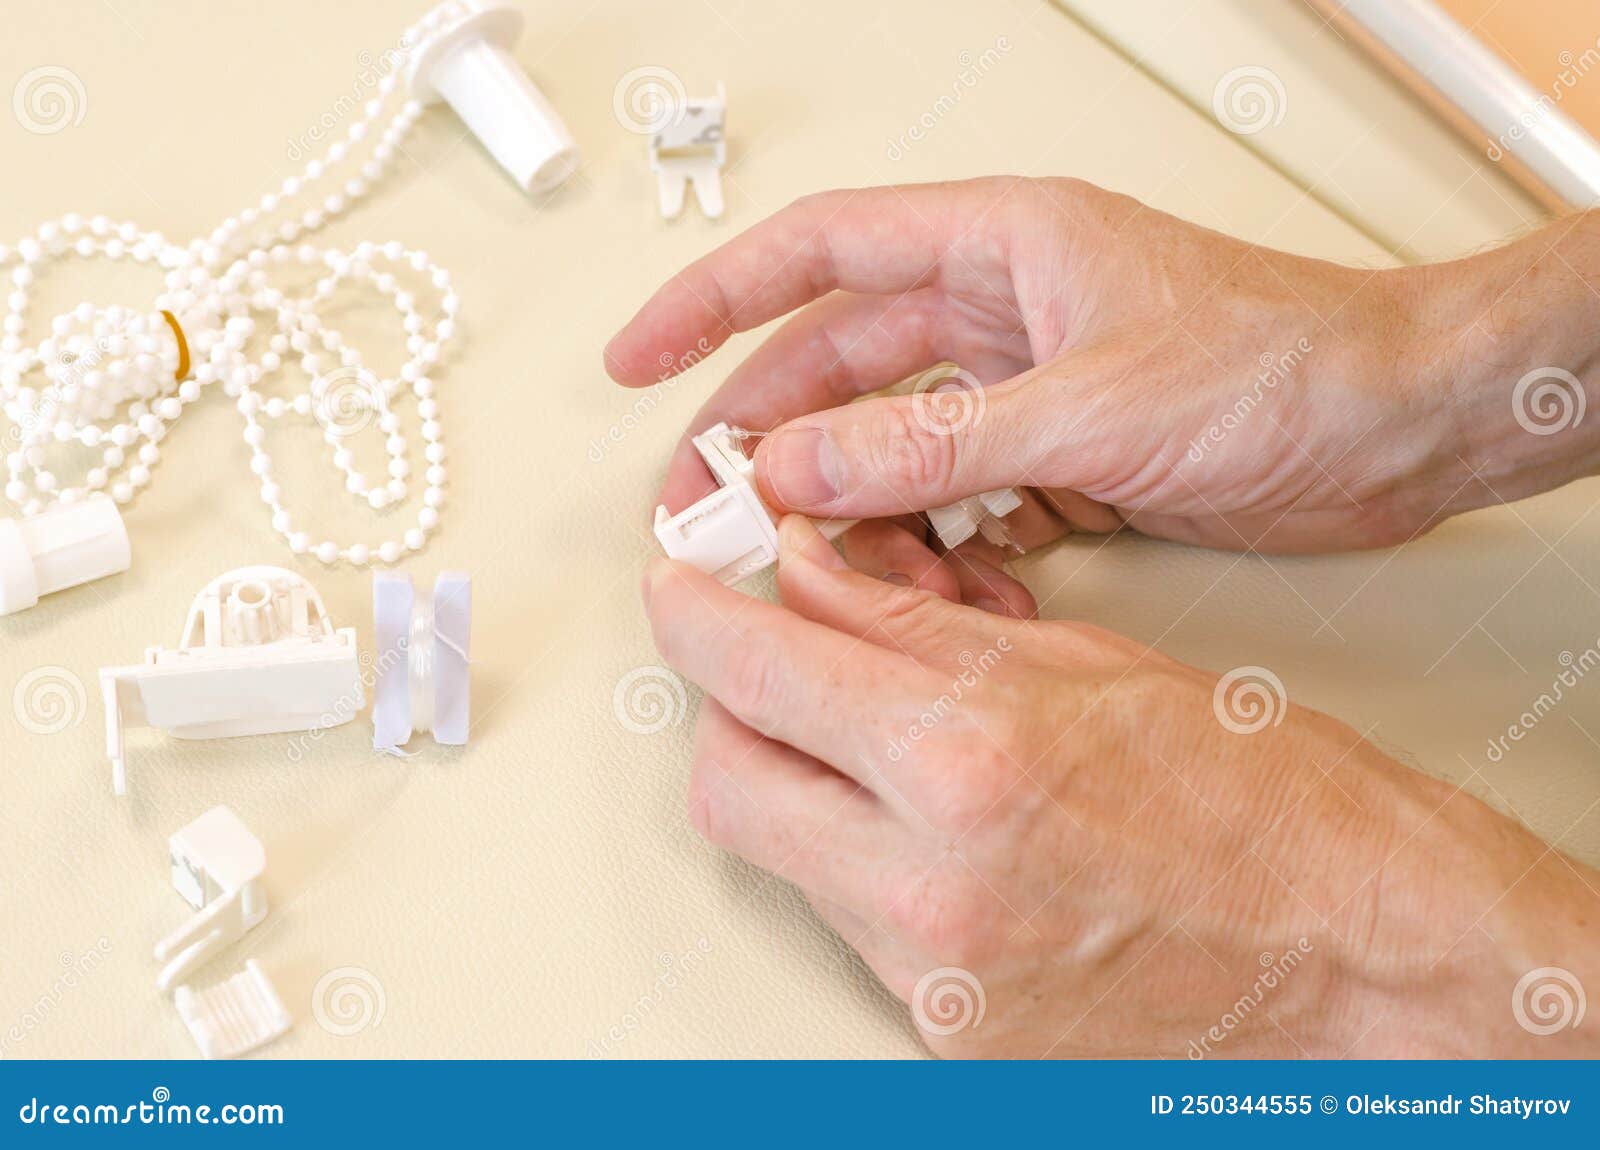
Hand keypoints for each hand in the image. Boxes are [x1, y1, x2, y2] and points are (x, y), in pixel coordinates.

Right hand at [608, 178, 1599, 554]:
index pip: (819, 256)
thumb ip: (937, 443)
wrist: (1403, 427)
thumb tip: (803, 463)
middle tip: (703, 508)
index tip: (640, 358)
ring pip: (897, 451)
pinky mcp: (1064, 463)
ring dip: (856, 514)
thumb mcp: (1089, 405)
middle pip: (840, 368)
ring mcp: (1030, 392)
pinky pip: (961, 506)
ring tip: (819, 575)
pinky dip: (937, 553)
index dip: (714, 302)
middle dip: (766, 439)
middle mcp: (1005, 313)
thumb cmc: (1289, 362)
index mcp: (1002, 247)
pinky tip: (934, 594)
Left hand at [641, 517, 1599, 1057]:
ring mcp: (931, 975)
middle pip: (726, 779)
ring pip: (780, 854)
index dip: (695, 614)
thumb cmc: (1269, 803)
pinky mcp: (945, 1032)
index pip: (753, 671)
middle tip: (761, 657)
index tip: (683, 587)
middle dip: (725, 706)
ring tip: (872, 738)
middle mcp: (929, 883)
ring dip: (794, 782)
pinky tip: (922, 819)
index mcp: (966, 759)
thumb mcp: (1086, 664)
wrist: (1361, 956)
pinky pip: (845, 922)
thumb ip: (917, 625)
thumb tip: (811, 584)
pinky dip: (853, 856)